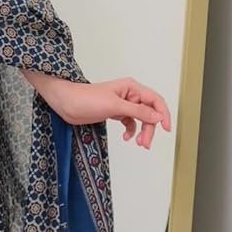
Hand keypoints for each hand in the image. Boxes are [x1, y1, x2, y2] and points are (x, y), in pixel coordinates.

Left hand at [42, 75, 172, 149]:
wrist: (65, 103)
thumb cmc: (86, 99)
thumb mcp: (114, 106)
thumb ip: (137, 111)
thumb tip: (157, 116)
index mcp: (132, 87)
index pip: (155, 100)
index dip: (163, 114)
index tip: (166, 129)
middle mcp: (129, 95)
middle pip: (149, 113)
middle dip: (150, 128)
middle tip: (145, 144)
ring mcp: (122, 104)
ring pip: (140, 119)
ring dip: (142, 132)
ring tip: (139, 144)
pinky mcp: (115, 113)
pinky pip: (130, 123)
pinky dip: (130, 131)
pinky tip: (126, 138)